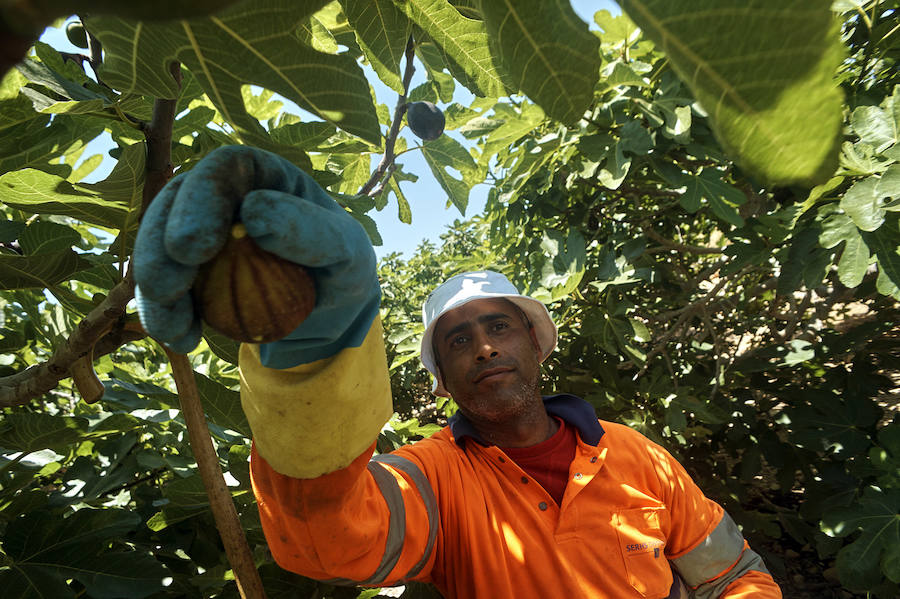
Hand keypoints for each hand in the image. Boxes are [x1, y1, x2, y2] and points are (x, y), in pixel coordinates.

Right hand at [133, 145, 379, 367]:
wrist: (329, 308)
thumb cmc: (342, 267)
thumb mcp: (346, 250)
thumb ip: (310, 230)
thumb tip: (254, 213)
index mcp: (261, 174)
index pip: (222, 170)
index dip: (198, 201)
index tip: (194, 247)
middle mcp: (222, 195)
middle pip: (174, 205)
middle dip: (158, 246)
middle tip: (166, 286)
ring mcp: (198, 231)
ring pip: (156, 247)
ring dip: (156, 289)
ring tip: (175, 328)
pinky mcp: (187, 271)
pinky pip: (162, 287)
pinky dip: (165, 315)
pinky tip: (184, 339)